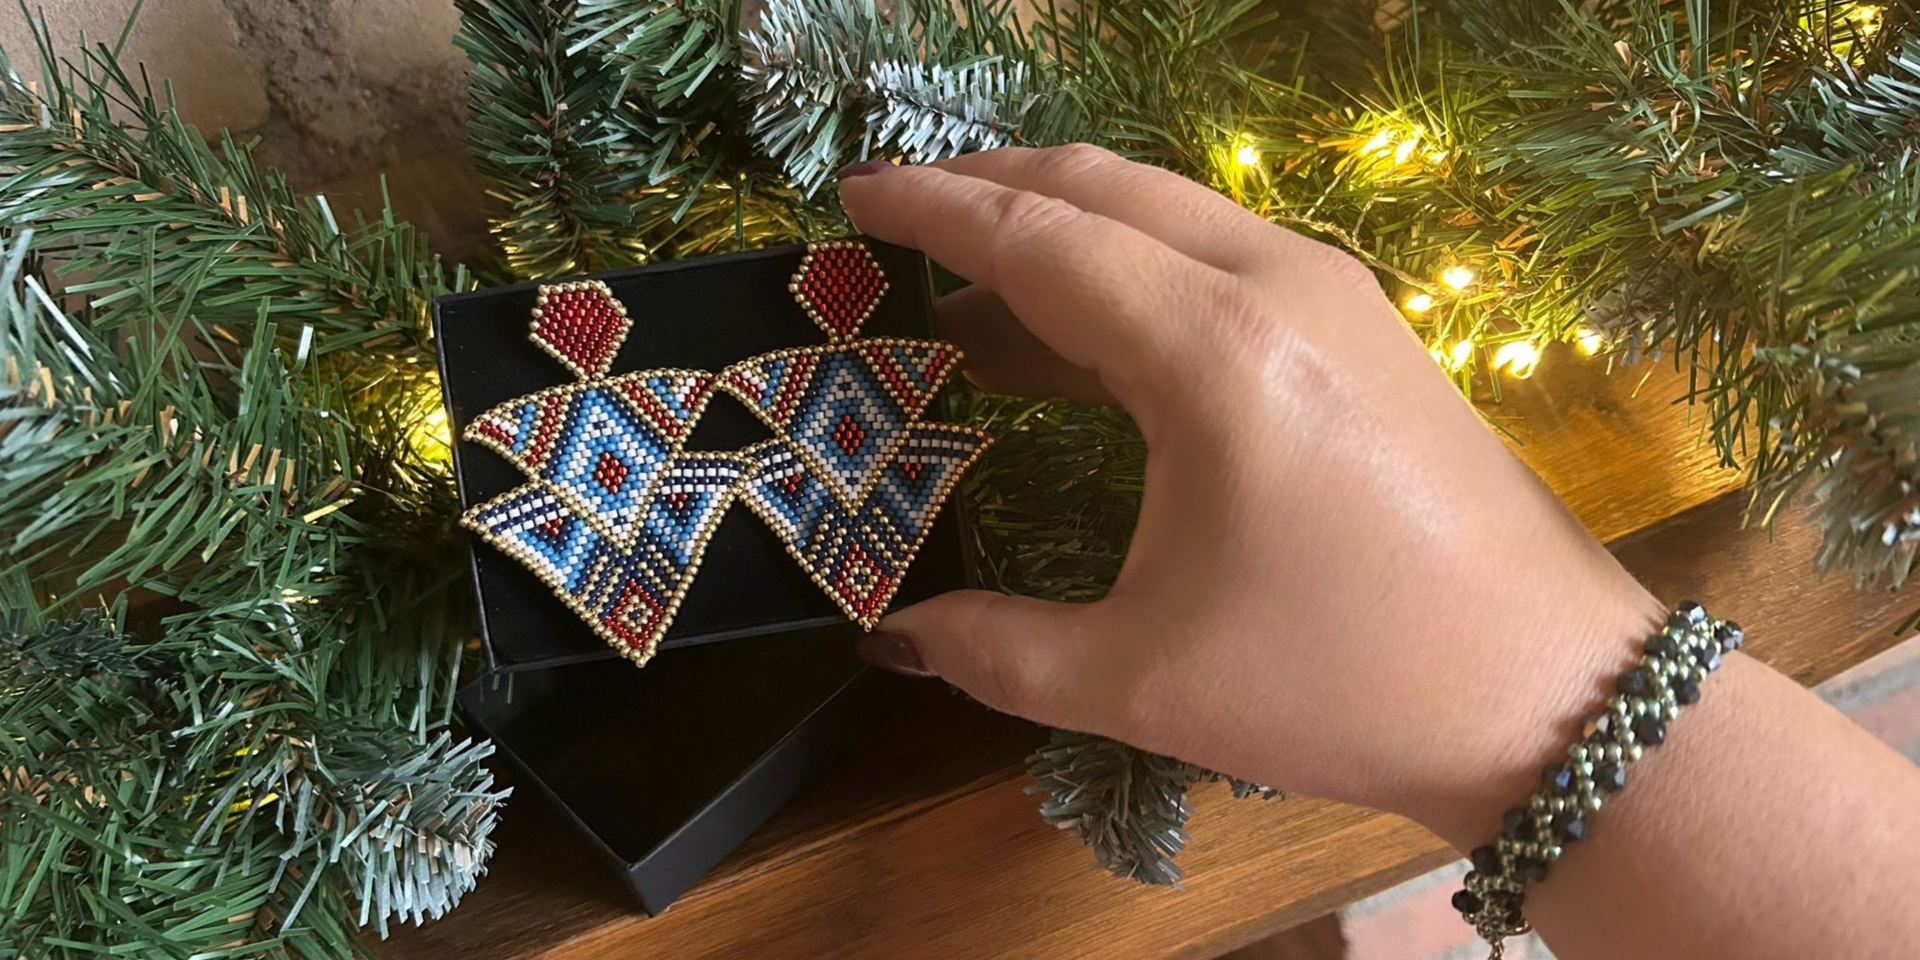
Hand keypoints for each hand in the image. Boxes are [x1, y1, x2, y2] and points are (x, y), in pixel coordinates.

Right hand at [838, 146, 1663, 840]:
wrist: (1548, 692)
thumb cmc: (1342, 681)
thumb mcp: (1143, 680)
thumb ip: (996, 650)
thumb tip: (893, 638)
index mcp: (1212, 352)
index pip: (1040, 238)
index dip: (935, 212)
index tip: (851, 197)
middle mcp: (1275, 286)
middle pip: (1103, 190)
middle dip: (989, 189)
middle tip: (896, 217)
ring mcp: (1333, 295)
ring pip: (1167, 214)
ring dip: (1061, 230)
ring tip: (964, 284)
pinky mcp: (1365, 328)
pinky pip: (1216, 256)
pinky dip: (1129, 271)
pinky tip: (1074, 340)